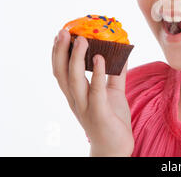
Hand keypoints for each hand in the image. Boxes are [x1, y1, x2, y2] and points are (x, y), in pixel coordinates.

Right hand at [52, 29, 133, 156]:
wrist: (116, 148)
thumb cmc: (113, 119)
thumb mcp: (114, 92)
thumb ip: (116, 74)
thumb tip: (122, 52)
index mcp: (76, 94)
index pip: (61, 71)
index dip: (58, 53)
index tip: (61, 35)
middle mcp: (76, 100)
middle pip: (62, 73)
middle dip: (61, 51)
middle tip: (64, 32)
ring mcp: (85, 107)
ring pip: (74, 81)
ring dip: (76, 59)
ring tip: (81, 40)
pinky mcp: (99, 113)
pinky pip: (96, 91)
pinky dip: (96, 74)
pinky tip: (100, 58)